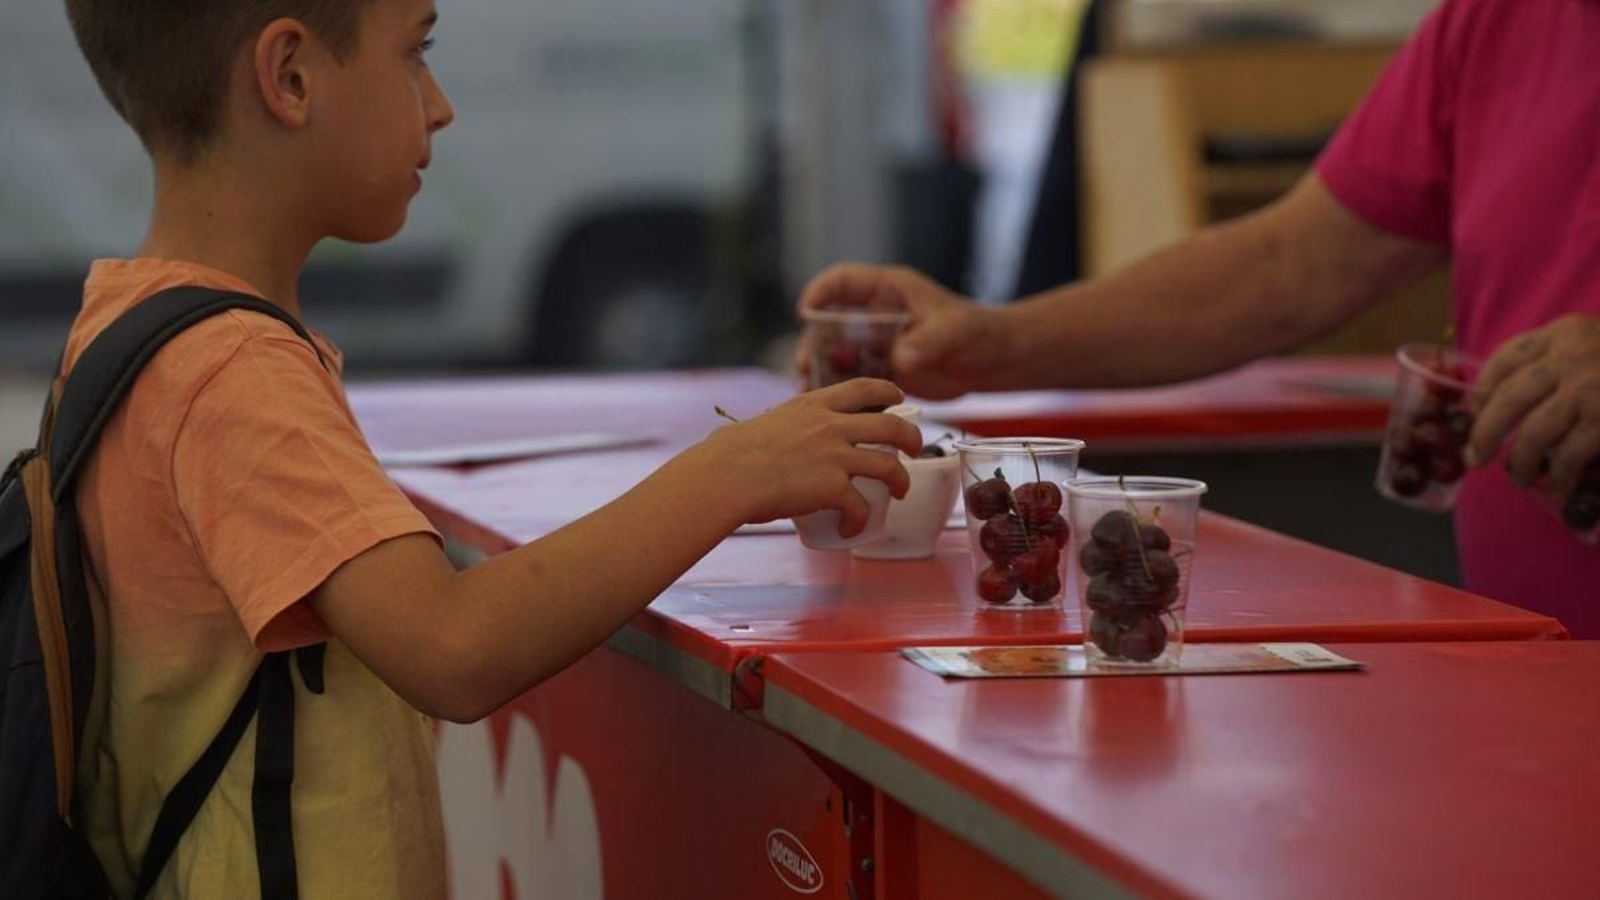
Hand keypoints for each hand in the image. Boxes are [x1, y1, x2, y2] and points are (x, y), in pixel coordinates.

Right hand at [700, 378, 923, 535]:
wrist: (727, 474)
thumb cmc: (731, 453)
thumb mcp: (766, 424)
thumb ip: (784, 429)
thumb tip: (775, 442)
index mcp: (814, 405)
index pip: (863, 387)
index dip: (887, 391)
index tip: (898, 398)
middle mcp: (831, 426)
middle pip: (890, 426)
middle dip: (911, 437)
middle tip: (915, 448)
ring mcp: (835, 456)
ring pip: (889, 465)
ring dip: (901, 479)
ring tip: (900, 491)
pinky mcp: (833, 487)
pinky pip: (860, 507)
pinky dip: (860, 521)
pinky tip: (852, 529)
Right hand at [795, 264, 1011, 399]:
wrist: (993, 361)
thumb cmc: (978, 333)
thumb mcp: (954, 331)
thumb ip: (928, 342)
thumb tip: (901, 361)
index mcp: (888, 291)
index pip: (843, 281)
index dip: (820, 292)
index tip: (806, 313)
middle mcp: (875, 315)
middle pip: (830, 323)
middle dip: (813, 343)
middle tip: (805, 365)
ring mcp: (876, 344)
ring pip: (837, 354)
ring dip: (822, 371)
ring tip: (811, 392)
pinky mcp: (883, 371)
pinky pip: (854, 379)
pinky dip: (842, 392)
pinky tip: (833, 410)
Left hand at [1467, 314, 1599, 494]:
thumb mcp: (1593, 340)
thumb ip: (1558, 357)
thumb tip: (1500, 398)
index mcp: (1564, 331)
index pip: (1505, 358)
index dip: (1483, 389)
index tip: (1475, 411)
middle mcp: (1572, 356)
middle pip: (1508, 399)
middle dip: (1484, 433)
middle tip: (1476, 458)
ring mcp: (1590, 389)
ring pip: (1535, 434)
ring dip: (1521, 463)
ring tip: (1520, 477)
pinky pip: (1569, 455)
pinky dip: (1560, 474)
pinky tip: (1560, 483)